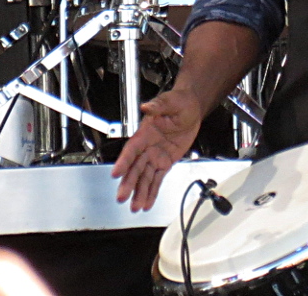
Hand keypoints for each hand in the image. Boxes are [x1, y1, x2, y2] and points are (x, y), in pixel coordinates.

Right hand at [111, 90, 204, 210]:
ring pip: (144, 178)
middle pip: (135, 168)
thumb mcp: (171, 101)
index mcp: (145, 133)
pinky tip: (147, 203)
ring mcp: (155, 156)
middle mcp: (147, 147)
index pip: (131, 149)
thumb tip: (148, 106)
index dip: (123, 162)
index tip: (116, 173)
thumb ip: (159, 105)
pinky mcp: (165, 163)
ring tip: (135, 207)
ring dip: (139, 192)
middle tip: (122, 197)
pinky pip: (157, 179)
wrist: (191, 109)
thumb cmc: (178, 102)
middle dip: (128, 183)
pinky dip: (152, 192)